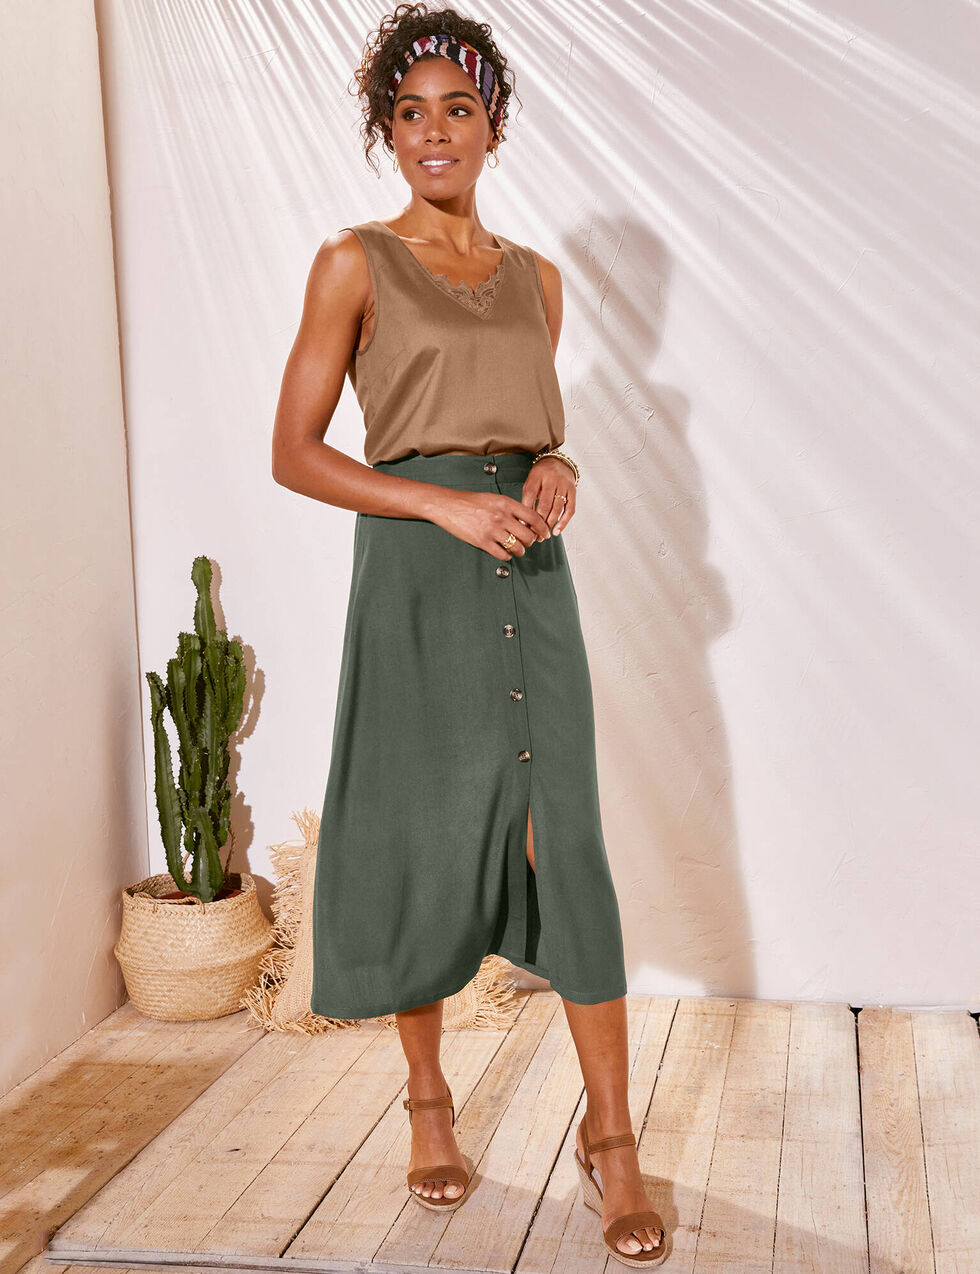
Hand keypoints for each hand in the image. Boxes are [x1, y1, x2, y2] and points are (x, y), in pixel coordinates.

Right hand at [428, 489, 553, 560]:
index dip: (542, 528)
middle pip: (528, 536)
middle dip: (531, 542)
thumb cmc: (470, 501)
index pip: (533, 518)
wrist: (449, 505)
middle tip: (527, 542)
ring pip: (518, 548)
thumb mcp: (494, 499)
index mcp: (506, 504)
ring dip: (520, 551)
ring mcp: (492, 530)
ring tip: (516, 549)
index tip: (545, 534)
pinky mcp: (483, 542)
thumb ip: (511, 509)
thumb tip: (526, 522)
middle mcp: (501, 517)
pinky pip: (503, 555)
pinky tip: (504, 552)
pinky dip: (507, 556)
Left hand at [521, 456, 575, 534]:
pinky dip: (563, 522)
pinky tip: (556, 531)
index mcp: (537, 476)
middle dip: (539, 522)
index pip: (530, 495)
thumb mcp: (531, 482)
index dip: (526, 512)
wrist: (558, 462)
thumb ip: (527, 498)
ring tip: (543, 536)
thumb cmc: (541, 476)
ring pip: (557, 508)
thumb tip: (523, 522)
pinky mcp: (573, 490)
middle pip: (545, 504)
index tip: (523, 526)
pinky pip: (570, 509)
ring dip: (550, 524)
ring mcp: (564, 485)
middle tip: (534, 535)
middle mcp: (552, 479)